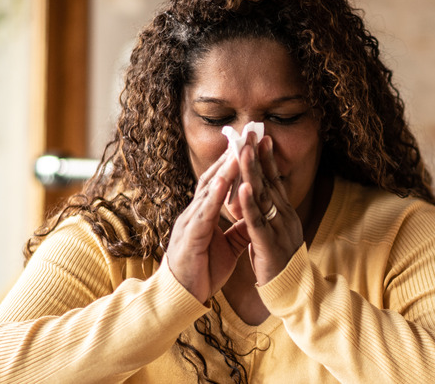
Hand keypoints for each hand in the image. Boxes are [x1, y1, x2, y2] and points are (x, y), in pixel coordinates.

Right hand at [166, 150, 249, 302]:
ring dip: (224, 169)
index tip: (248, 144)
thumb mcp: (226, 248)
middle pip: (213, 178)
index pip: (219, 183)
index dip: (233, 163)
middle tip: (245, 135)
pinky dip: (215, 195)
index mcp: (203, 215)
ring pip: (209, 191)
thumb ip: (238, 231)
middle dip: (230, 156)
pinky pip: (204, 212)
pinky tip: (225, 180)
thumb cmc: (200, 273)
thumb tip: (254, 219)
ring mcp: (190, 223)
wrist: (181, 298)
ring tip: (239, 150)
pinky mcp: (190, 237)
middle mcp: (195, 213)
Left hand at [233, 134, 303, 285]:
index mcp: (285, 213)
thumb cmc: (279, 262)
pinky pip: (257, 221)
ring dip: (252, 172)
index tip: (261, 138)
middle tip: (251, 134)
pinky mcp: (268, 244)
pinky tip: (242, 188)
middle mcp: (284, 216)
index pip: (275, 181)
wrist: (292, 291)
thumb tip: (261, 195)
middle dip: (258, 157)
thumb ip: (269, 214)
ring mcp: (278, 229)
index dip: (268, 159)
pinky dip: (249, 203)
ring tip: (243, 151)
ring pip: (263, 196)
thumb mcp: (276, 232)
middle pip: (269, 182)